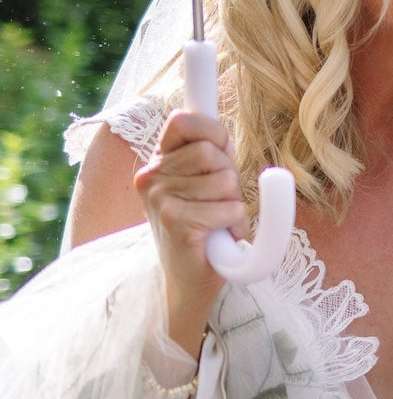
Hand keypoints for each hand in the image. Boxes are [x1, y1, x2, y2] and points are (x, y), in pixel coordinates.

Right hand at [132, 109, 242, 356]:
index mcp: (157, 161)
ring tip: (218, 221)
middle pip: (213, 153)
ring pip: (224, 181)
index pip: (184, 120)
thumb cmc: (204, 227)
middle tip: (220, 202)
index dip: (213, 131)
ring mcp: (159, 199)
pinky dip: (236, 224)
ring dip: (234, 203)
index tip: (223, 149)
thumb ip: (211, 156)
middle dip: (230, 177)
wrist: (189, 278)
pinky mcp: (175, 222)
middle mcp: (150, 176)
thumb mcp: (205, 184)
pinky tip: (218, 236)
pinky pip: (229, 209)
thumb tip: (225, 138)